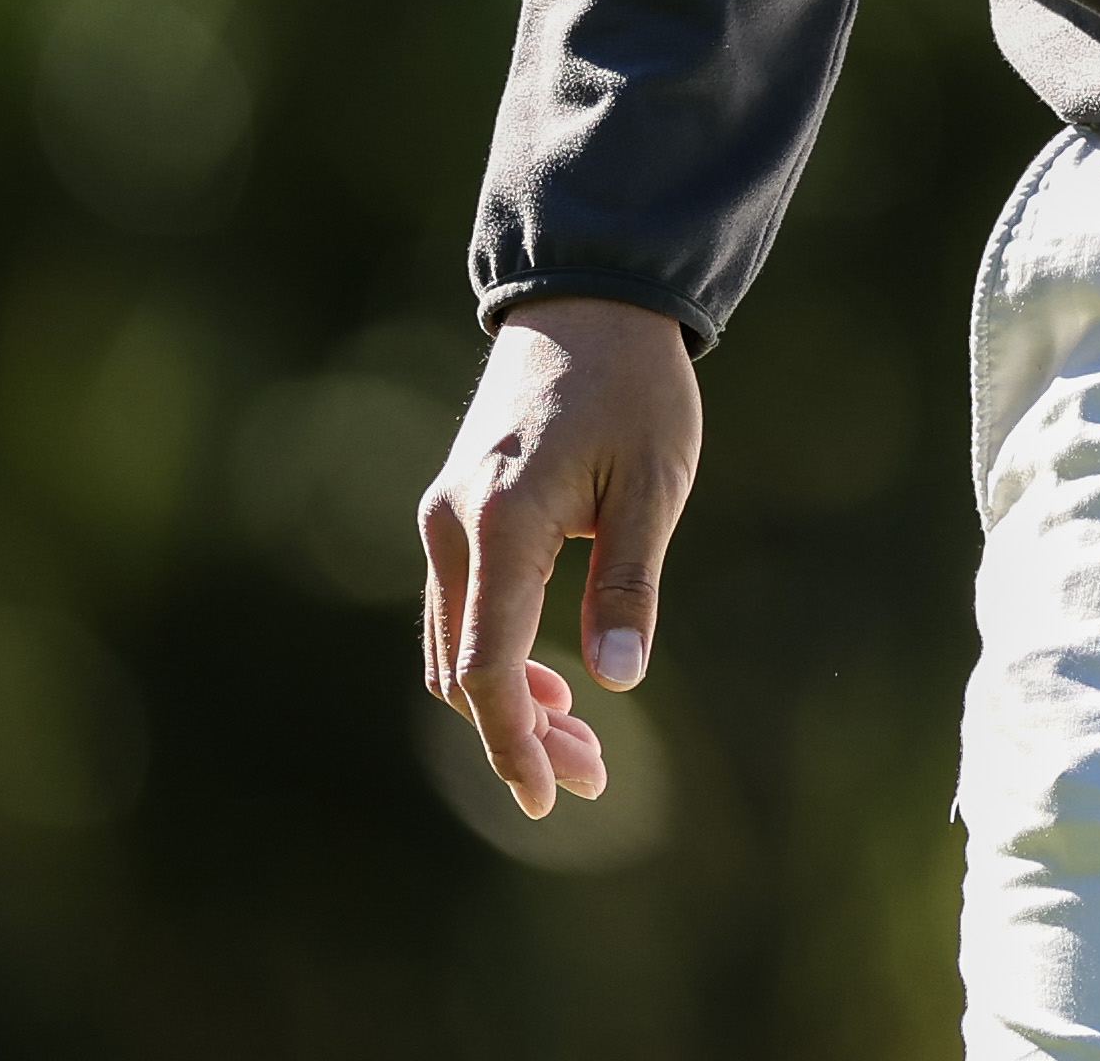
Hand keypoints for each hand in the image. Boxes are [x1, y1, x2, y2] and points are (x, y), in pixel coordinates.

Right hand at [418, 295, 702, 819]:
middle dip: (520, 736)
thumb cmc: (634, 386)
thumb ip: (629, 582)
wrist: (589, 299)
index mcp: (502, 522)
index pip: (488, 666)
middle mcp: (453, 527)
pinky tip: (553, 678)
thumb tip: (619, 683)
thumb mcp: (654, 483)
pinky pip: (461, 610)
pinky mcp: (455, 511)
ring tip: (585, 744)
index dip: (513, 743)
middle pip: (464, 670)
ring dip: (508, 702)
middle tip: (594, 779)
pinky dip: (497, 656)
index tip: (548, 800)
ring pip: (456, 646)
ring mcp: (445, 518)